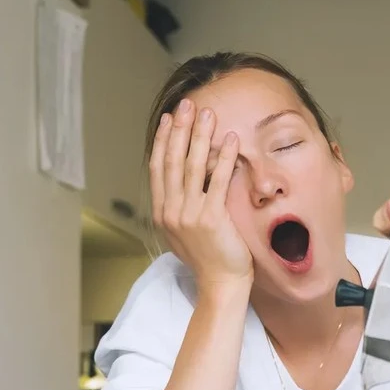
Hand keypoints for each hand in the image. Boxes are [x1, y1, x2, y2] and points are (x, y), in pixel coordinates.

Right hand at [150, 98, 252, 292]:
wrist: (220, 284)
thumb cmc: (208, 260)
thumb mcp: (184, 233)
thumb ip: (181, 209)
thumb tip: (185, 188)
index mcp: (162, 212)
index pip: (159, 168)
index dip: (163, 141)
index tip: (169, 119)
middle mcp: (171, 210)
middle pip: (172, 161)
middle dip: (180, 130)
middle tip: (188, 105)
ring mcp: (188, 214)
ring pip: (192, 166)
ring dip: (200, 137)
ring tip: (208, 114)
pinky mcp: (211, 219)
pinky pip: (217, 181)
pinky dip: (223, 158)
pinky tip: (230, 141)